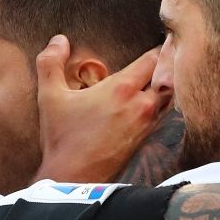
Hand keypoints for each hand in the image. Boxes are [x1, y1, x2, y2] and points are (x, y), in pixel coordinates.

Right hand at [35, 36, 169, 184]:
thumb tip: (59, 40)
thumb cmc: (62, 138)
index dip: (159, 48)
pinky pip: (164, 116)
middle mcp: (141, 105)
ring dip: (167, 85)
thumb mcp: (49, 97)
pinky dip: (163, 105)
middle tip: (171, 52)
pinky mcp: (147, 141)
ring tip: (165, 75)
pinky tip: (157, 101)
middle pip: (168, 76)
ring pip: (169, 97)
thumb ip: (50, 63)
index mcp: (122, 89)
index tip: (162, 39)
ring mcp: (147, 125)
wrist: (72, 180)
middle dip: (168, 64)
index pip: (153, 58)